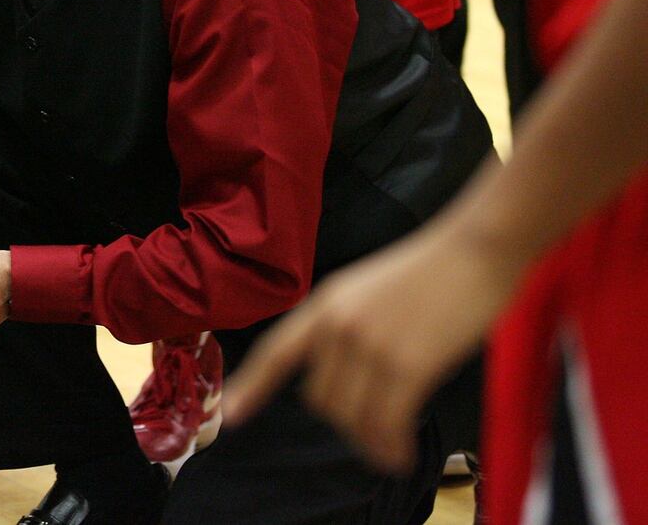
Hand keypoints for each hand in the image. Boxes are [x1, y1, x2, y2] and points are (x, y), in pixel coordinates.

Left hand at [223, 222, 521, 472]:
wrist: (475, 250)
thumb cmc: (432, 271)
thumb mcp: (369, 290)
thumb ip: (348, 326)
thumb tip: (344, 377)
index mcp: (325, 303)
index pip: (276, 351)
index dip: (252, 386)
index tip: (231, 415)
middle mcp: (338, 325)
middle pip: (320, 399)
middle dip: (344, 423)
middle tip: (372, 435)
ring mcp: (370, 345)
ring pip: (351, 417)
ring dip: (369, 443)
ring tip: (390, 453)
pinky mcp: (407, 365)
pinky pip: (386, 424)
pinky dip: (391, 447)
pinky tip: (402, 455)